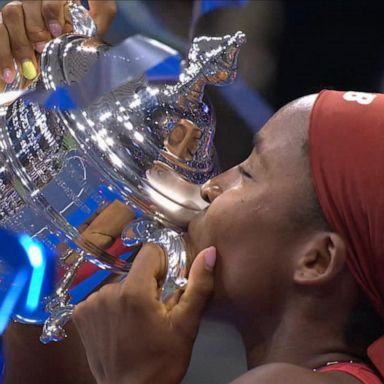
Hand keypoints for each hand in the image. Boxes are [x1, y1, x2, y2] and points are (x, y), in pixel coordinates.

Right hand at [0, 0, 115, 83]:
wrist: (64, 43)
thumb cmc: (82, 28)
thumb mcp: (94, 21)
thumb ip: (99, 18)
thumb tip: (101, 34)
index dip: (51, 13)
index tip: (57, 33)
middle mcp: (34, 1)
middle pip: (26, 6)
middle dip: (34, 30)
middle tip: (42, 50)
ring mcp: (18, 13)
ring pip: (10, 17)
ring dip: (18, 45)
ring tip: (29, 69)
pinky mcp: (6, 28)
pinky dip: (3, 55)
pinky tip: (9, 74)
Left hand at [73, 244, 215, 383]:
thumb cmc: (162, 361)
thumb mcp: (186, 325)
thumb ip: (198, 285)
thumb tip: (209, 252)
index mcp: (134, 291)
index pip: (150, 252)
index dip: (163, 264)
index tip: (168, 285)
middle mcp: (107, 291)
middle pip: (136, 270)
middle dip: (149, 284)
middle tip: (156, 310)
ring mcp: (90, 303)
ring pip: (120, 283)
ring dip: (131, 295)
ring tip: (138, 321)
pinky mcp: (80, 314)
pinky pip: (102, 297)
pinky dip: (113, 306)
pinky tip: (120, 325)